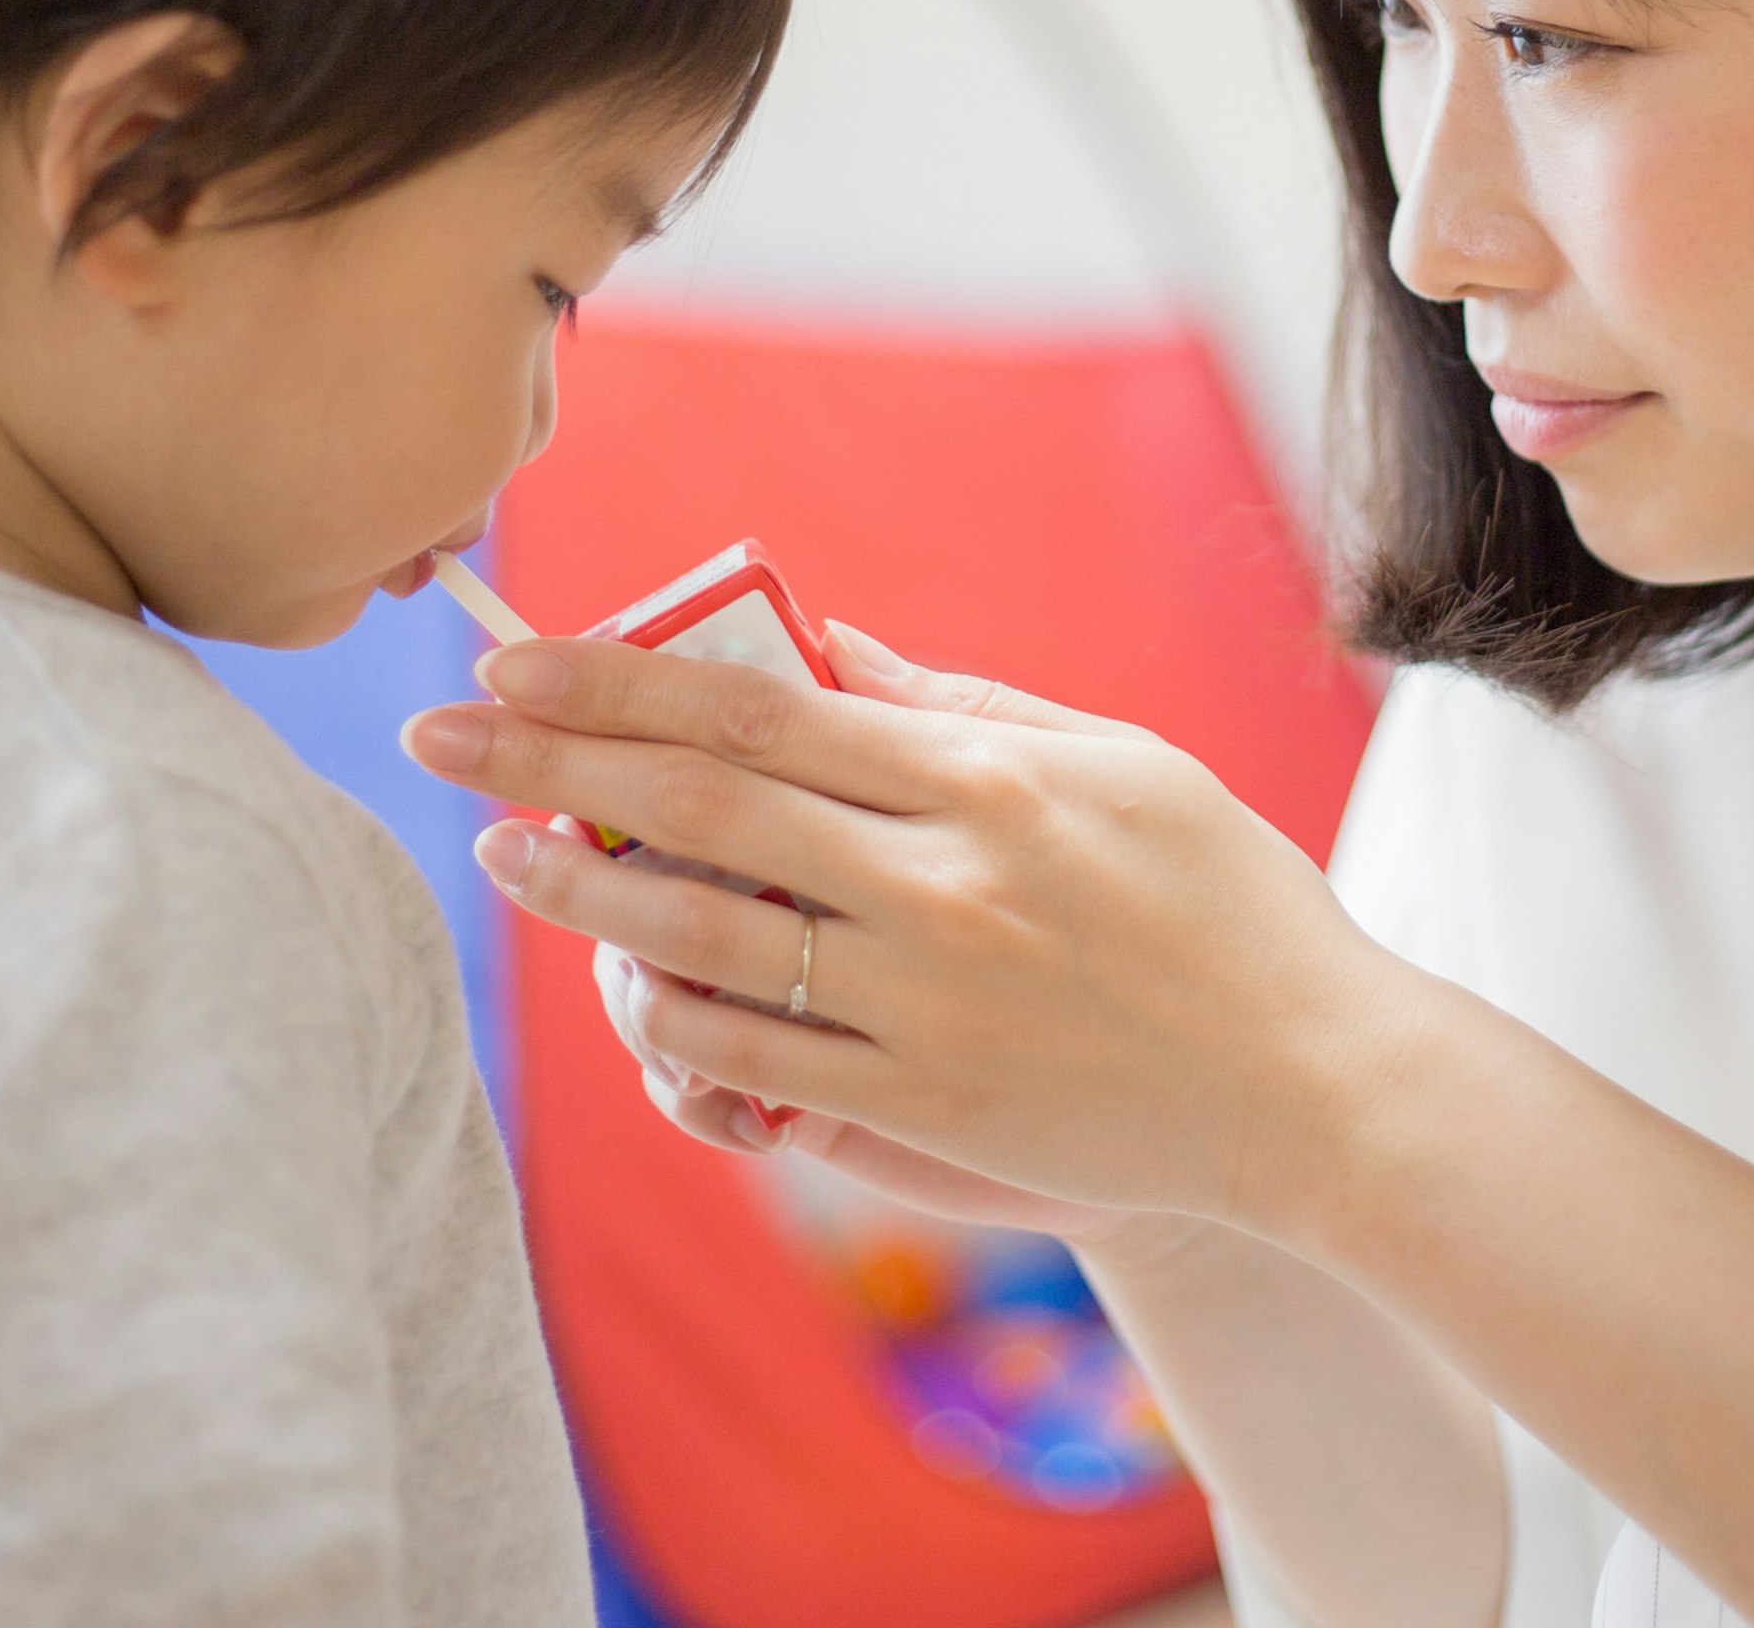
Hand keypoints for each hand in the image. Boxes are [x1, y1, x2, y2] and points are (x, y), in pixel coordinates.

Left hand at [402, 622, 1427, 1242]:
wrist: (1314, 1089)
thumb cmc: (1227, 903)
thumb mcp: (1121, 763)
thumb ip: (964, 705)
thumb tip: (826, 648)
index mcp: (988, 780)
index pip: (758, 713)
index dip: (618, 680)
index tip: (515, 654)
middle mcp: (942, 885)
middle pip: (699, 812)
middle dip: (549, 763)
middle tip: (439, 732)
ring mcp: (923, 1005)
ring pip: (699, 942)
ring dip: (578, 894)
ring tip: (503, 852)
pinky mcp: (922, 1105)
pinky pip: (752, 1061)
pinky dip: (667, 1019)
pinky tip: (620, 979)